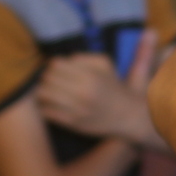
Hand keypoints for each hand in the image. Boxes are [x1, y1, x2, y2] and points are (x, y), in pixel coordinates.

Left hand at [35, 34, 161, 148]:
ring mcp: (77, 109)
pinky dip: (45, 109)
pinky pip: (47, 113)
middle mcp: (83, 91)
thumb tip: (81, 52)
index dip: (53, 65)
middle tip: (52, 82)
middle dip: (47, 78)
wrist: (132, 118)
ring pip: (44, 95)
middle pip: (47, 78)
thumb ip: (89, 56)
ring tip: (49, 94)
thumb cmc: (120, 89)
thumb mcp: (110, 66)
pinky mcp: (74, 124)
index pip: (56, 64)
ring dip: (43, 93)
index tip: (58, 70)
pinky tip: (52, 107)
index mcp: (91, 75)